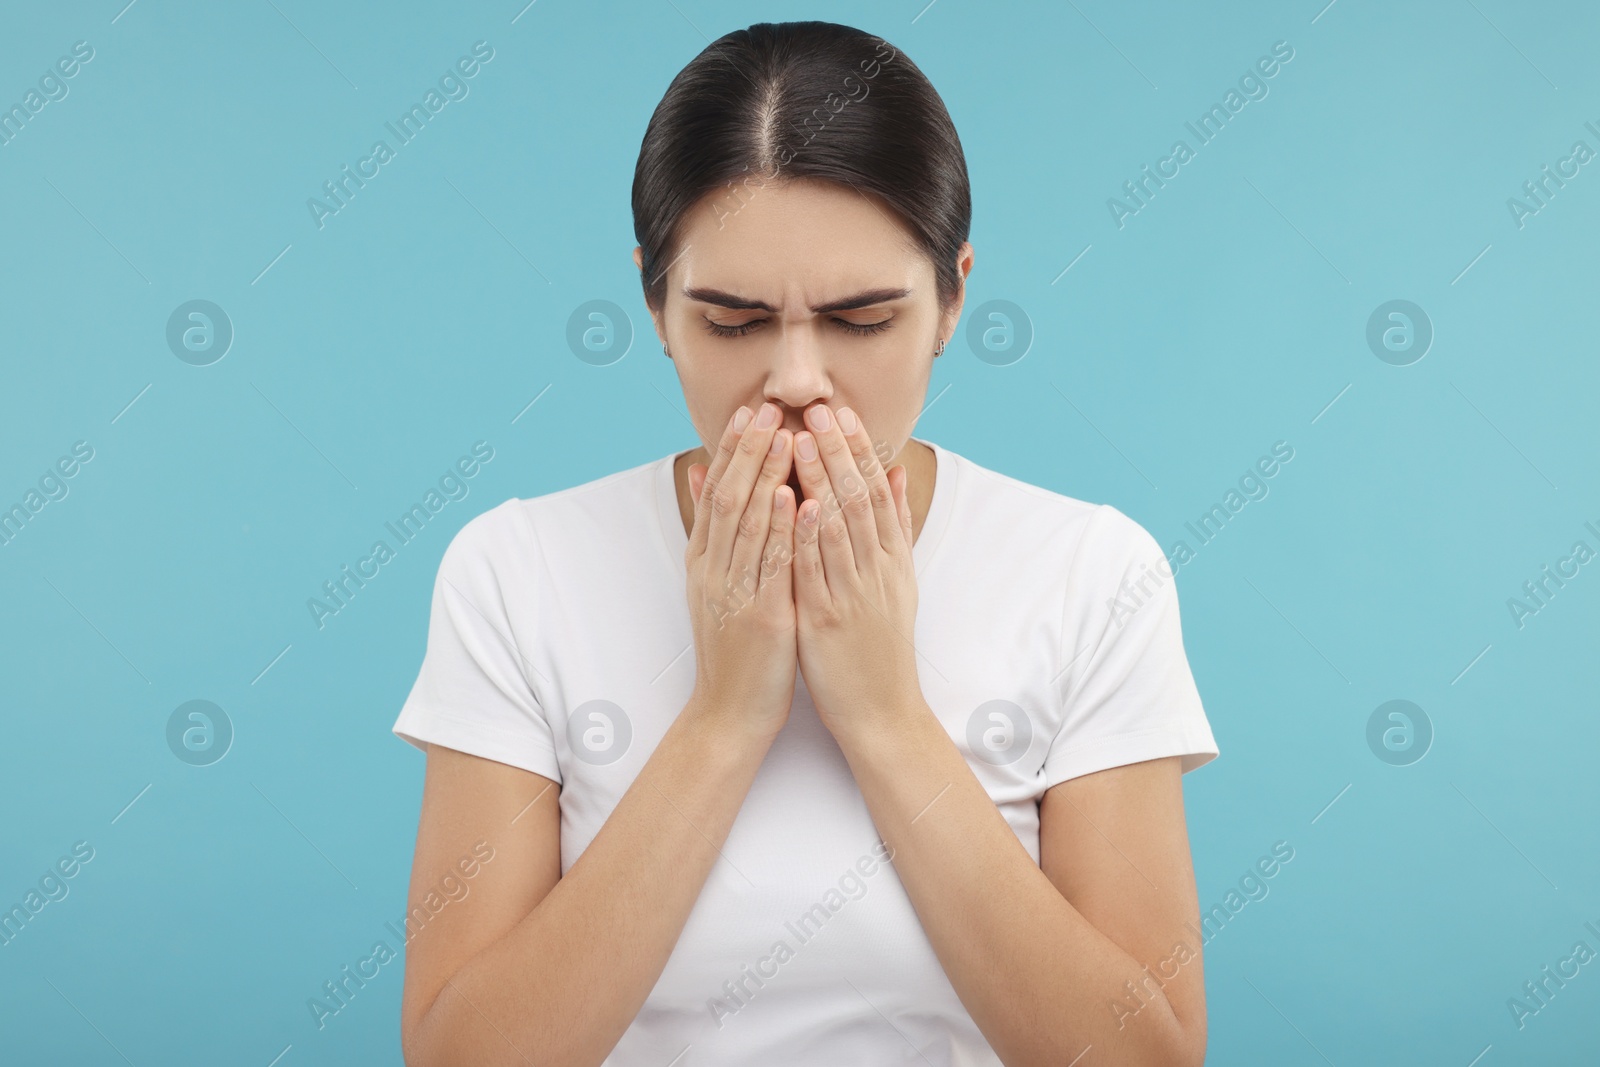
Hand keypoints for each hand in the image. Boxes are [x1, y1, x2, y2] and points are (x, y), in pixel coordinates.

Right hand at [682, 403, 798, 741]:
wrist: (729, 712)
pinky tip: (793, 498)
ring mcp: (735, 594)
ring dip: (767, 476)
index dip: (733, 450)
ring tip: (784, 436)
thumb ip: (711, 530)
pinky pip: (771, 565)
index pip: (718, 493)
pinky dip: (781, 528)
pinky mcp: (761, 618)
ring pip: (749, 524)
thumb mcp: (712, 584)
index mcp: (706, 562)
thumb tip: (703, 473)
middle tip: (766, 409)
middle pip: (730, 498)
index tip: (750, 412)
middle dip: (749, 451)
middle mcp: (715, 571)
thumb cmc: (733, 648)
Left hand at [790, 403, 922, 738]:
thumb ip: (896, 527)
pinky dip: (809, 535)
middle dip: (836, 450)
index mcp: (891, 560)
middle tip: (819, 409)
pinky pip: (818, 570)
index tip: (841, 413)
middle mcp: (877, 571)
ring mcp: (854, 594)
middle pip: (859, 498)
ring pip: (839, 526)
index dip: (857, 450)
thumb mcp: (898, 582)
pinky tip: (798, 504)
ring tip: (800, 439)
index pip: (876, 492)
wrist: (883, 713)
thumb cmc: (881, 647)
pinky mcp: (829, 620)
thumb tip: (895, 471)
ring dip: (819, 480)